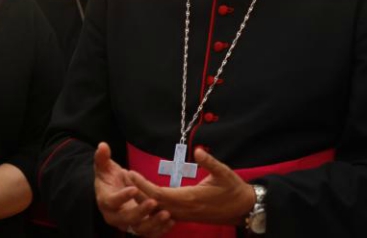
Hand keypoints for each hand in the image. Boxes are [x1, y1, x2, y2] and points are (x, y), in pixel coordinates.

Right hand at [94, 142, 174, 236]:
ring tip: (166, 214)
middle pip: (126, 219)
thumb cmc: (109, 178)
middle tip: (154, 202)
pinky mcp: (139, 227)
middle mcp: (115, 216)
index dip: (122, 197)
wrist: (113, 192)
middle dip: (140, 212)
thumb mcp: (104, 167)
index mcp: (106, 201)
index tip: (134, 189)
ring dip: (153, 223)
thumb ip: (102, 158)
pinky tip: (171, 221)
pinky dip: (160, 230)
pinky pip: (149, 233)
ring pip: (139, 229)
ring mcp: (127, 224)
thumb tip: (102, 145)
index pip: (111, 202)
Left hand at [128, 147, 254, 225]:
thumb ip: (210, 162)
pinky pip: (164, 214)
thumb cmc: (233, 190)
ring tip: (130, 186)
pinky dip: (153, 207)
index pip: (158, 193)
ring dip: (142, 200)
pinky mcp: (186, 216)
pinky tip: (146, 200)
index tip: (130, 172)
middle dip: (136, 192)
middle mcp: (183, 209)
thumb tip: (197, 151)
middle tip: (123, 178)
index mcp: (189, 198)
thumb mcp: (224, 173)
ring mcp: (184, 215)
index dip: (142, 184)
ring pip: (157, 210)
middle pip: (153, 203)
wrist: (243, 209)